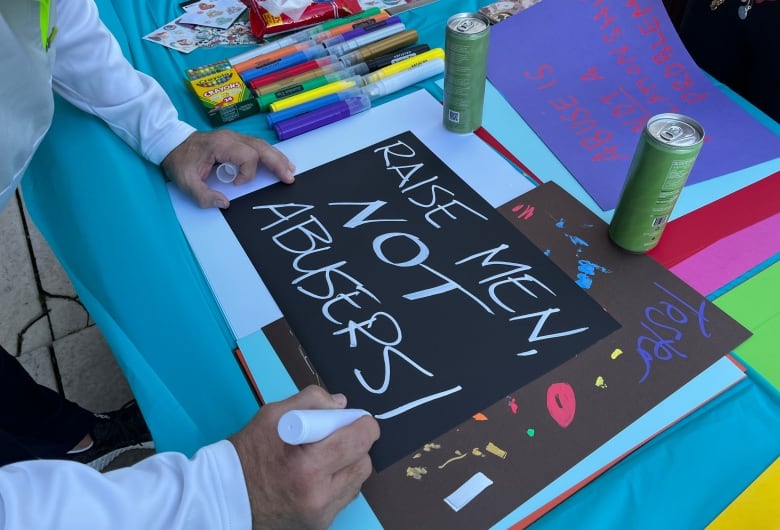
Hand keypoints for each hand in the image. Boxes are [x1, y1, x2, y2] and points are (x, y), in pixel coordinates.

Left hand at [161, 130, 295, 208]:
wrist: (171, 143)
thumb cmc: (179, 161)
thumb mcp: (185, 181)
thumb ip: (203, 195)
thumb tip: (225, 204)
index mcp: (221, 145)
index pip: (247, 156)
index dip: (247, 173)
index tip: (235, 184)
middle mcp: (231, 138)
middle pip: (261, 148)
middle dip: (276, 163)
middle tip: (289, 178)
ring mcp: (235, 138)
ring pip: (262, 146)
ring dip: (277, 158)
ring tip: (290, 171)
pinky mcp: (236, 141)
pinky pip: (258, 146)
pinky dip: (270, 155)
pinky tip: (279, 163)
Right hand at [229, 386, 379, 529]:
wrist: (225, 496)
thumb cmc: (247, 454)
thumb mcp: (273, 415)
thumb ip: (312, 401)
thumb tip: (341, 404)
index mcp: (307, 467)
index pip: (358, 442)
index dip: (364, 425)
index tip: (359, 419)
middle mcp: (318, 496)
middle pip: (363, 463)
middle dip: (356, 444)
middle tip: (337, 435)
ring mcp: (321, 515)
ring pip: (357, 481)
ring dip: (348, 464)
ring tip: (323, 456)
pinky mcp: (320, 524)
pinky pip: (345, 496)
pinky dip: (339, 481)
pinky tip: (318, 474)